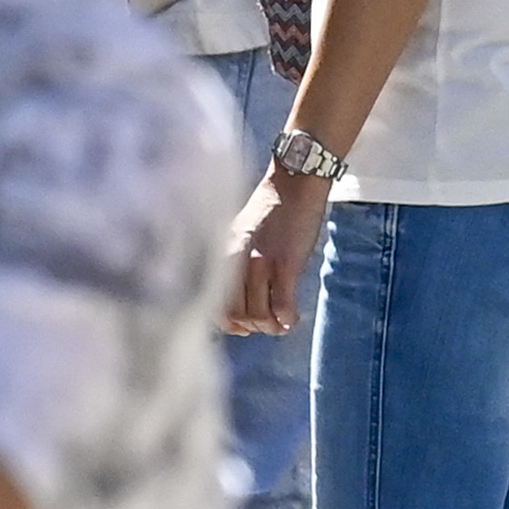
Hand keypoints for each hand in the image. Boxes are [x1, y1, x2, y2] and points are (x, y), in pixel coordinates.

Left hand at [227, 168, 332, 334]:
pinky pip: (281, 304)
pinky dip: (287, 318)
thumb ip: (235, 262)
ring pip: (258, 315)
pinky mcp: (285, 263)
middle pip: (234, 315)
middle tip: (266, 325)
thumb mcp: (240, 234)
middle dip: (252, 327)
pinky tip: (292, 318)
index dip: (229, 324)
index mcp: (221, 255)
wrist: (295, 181)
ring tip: (281, 323)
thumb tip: (240, 295)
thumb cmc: (271, 207)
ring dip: (271, 326)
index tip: (245, 326)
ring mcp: (260, 263)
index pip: (213, 304)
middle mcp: (234, 261)